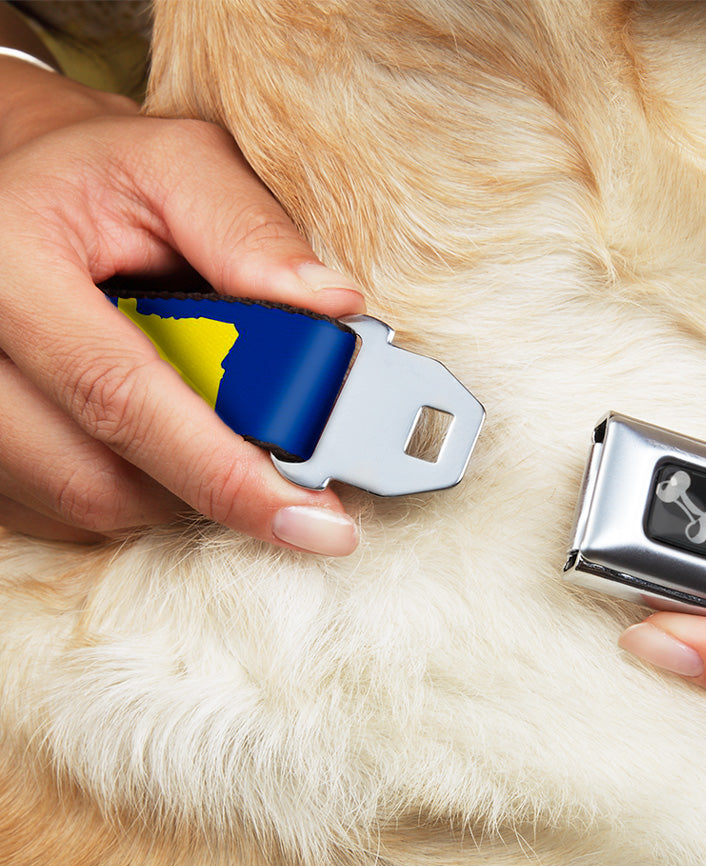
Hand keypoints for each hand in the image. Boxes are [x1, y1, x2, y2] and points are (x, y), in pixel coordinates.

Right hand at [0, 58, 363, 552]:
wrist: (18, 188)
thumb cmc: (101, 176)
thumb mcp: (177, 166)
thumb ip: (250, 230)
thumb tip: (332, 307)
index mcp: (9, 265)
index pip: (122, 397)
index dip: (226, 472)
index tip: (315, 519)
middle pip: (99, 478)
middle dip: (214, 485)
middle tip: (291, 478)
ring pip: (87, 503)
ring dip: (178, 486)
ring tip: (217, 426)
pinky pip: (66, 511)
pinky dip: (139, 488)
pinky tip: (164, 436)